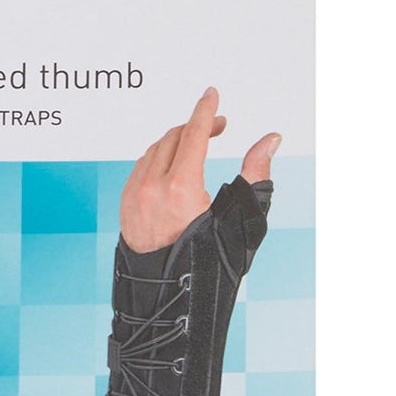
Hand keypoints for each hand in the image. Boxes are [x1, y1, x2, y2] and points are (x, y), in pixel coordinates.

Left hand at [119, 86, 280, 253]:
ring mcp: (134, 196)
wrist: (168, 301)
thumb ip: (256, 174)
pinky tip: (172, 166)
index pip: (193, 134)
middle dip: (196, 126)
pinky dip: (158, 158)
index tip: (211, 94)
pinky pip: (141, 168)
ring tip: (196, 145)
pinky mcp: (125, 205)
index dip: (205, 111)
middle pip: (173, 138)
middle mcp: (151, 187)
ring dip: (176, 141)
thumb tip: (270, 140)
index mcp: (180, 188)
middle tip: (217, 126)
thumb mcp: (240, 221)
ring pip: (154, 151)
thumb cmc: (207, 266)